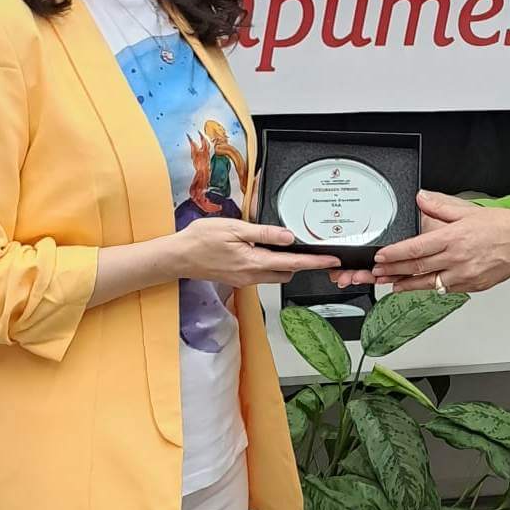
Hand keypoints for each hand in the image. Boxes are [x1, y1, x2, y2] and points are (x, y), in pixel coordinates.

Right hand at [169, 220, 339, 286]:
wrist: (178, 256)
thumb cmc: (201, 240)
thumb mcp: (235, 229)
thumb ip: (264, 233)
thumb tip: (288, 237)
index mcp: (254, 262)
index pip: (293, 263)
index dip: (315, 262)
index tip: (332, 261)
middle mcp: (252, 275)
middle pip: (287, 273)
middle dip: (301, 264)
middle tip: (311, 250)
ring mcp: (245, 280)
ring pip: (274, 275)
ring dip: (283, 264)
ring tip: (284, 247)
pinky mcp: (238, 279)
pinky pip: (261, 274)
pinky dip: (268, 264)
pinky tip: (261, 251)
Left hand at [369, 190, 509, 293]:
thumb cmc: (503, 228)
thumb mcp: (469, 210)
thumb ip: (441, 207)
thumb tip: (421, 198)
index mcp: (453, 238)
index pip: (416, 248)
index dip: (394, 254)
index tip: (381, 257)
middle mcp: (456, 259)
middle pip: (417, 268)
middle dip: (393, 271)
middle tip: (376, 273)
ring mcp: (463, 276)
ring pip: (428, 283)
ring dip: (406, 285)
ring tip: (391, 285)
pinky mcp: (471, 286)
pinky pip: (445, 288)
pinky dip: (429, 288)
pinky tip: (419, 287)